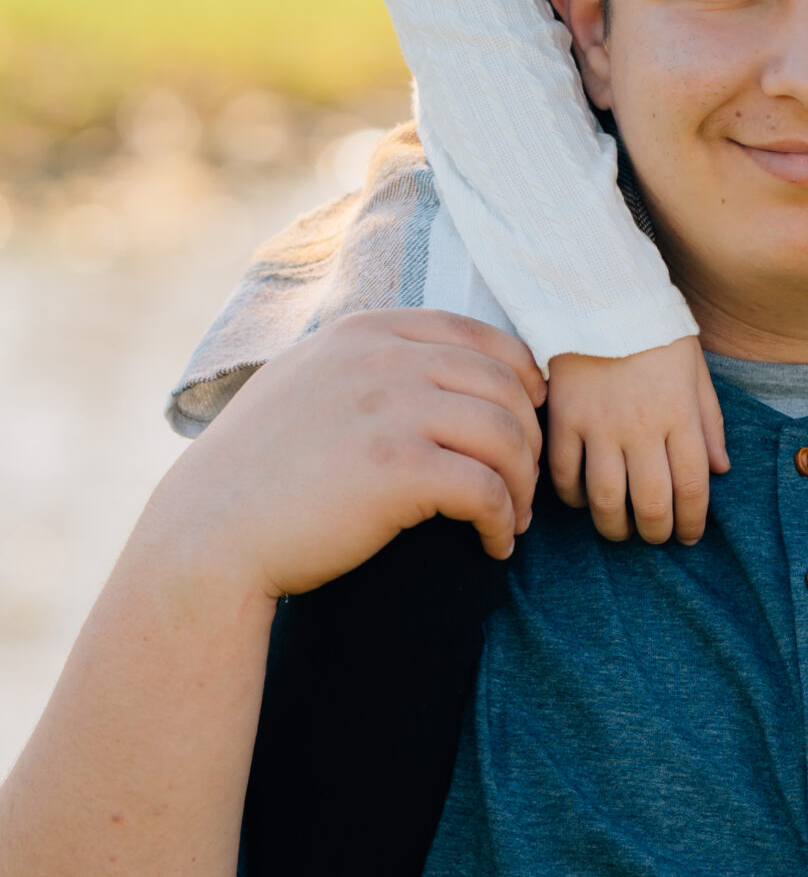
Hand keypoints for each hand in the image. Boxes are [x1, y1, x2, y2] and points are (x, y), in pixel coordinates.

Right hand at [182, 309, 546, 599]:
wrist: (207, 534)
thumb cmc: (257, 470)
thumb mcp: (306, 381)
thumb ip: (365, 361)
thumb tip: (431, 364)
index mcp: (367, 331)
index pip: (479, 336)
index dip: (520, 378)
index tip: (527, 418)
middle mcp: (385, 358)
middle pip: (505, 385)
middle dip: (530, 436)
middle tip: (527, 481)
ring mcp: (392, 409)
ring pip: (507, 435)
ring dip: (524, 484)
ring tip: (515, 518)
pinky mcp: (398, 470)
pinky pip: (487, 490)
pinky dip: (504, 521)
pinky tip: (495, 545)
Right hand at [547, 336, 728, 544]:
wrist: (601, 294)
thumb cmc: (656, 332)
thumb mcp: (696, 369)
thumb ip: (710, 421)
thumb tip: (720, 470)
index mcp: (680, 414)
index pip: (693, 486)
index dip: (693, 521)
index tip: (690, 535)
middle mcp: (642, 425)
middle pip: (651, 502)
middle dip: (656, 533)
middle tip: (656, 537)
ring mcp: (600, 424)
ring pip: (605, 499)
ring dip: (614, 527)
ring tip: (620, 530)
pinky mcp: (564, 418)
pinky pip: (564, 474)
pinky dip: (573, 497)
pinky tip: (583, 500)